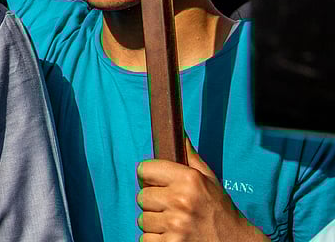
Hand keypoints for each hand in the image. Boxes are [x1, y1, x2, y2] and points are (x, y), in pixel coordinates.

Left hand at [137, 137, 267, 241]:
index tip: (159, 184)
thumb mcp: (209, 180)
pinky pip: (146, 239)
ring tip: (176, 224)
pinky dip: (156, 240)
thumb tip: (178, 131)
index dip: (150, 177)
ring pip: (143, 220)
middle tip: (173, 209)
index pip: (144, 170)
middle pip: (142, 197)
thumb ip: (189, 156)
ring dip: (156, 224)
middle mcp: (180, 201)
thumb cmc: (219, 211)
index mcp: (188, 180)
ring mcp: (175, 225)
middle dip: (154, 203)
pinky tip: (173, 237)